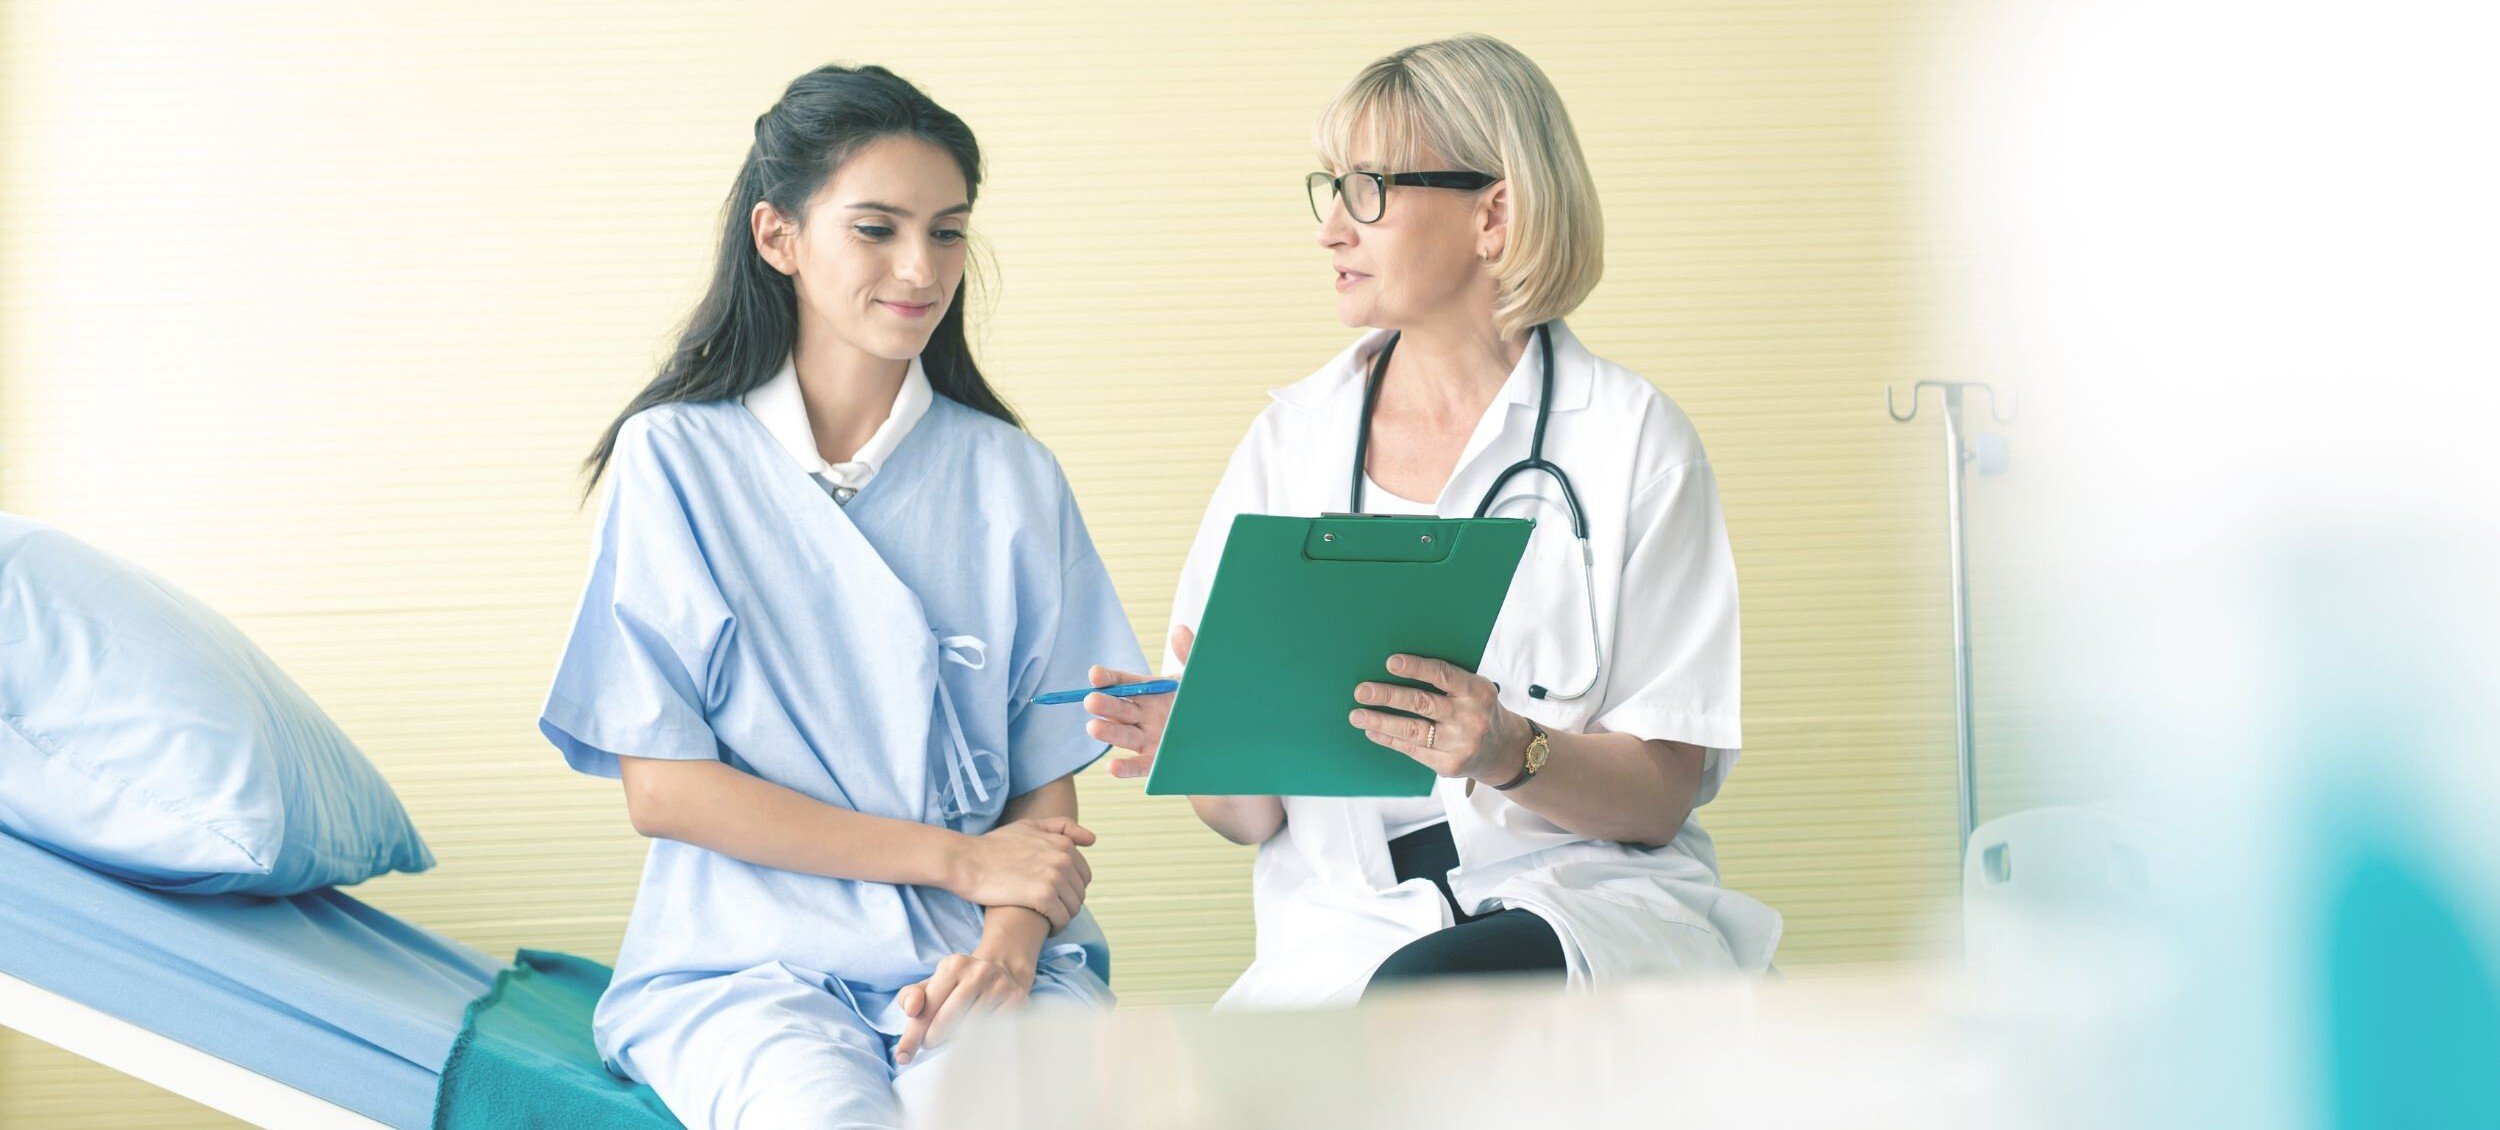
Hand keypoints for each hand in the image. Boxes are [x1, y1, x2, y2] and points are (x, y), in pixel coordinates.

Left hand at [893, 951, 1029, 1065]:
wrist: (1005, 971)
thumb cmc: (959, 985)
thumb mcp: (933, 984)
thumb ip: (910, 997)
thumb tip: (911, 1011)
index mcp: (954, 965)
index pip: (927, 1007)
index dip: (912, 1035)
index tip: (902, 1057)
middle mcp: (979, 972)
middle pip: (947, 1020)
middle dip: (933, 1039)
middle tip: (931, 1045)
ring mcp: (1001, 987)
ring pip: (970, 1030)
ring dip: (956, 1044)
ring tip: (953, 1042)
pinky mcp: (1017, 1003)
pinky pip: (992, 1034)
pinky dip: (979, 1044)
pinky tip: (975, 1043)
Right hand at [947, 817, 1093, 929]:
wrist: (967, 861)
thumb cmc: (993, 846)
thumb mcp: (1028, 827)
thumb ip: (1061, 828)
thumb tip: (1091, 840)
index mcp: (1063, 844)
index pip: (1084, 875)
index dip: (1071, 889)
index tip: (1055, 896)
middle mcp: (1063, 858)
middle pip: (1079, 893)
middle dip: (1067, 904)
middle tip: (1049, 912)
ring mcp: (1054, 877)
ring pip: (1073, 908)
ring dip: (1062, 918)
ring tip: (1047, 921)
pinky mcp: (1042, 896)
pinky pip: (1061, 918)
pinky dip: (1056, 927)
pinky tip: (1045, 929)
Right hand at [1089, 624, 1191, 778]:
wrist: (1224, 737)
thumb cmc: (1204, 702)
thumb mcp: (1198, 677)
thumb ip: (1189, 654)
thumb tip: (1178, 630)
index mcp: (1148, 692)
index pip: (1121, 683)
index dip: (1107, 679)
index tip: (1095, 675)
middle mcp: (1142, 715)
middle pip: (1119, 709)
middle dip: (1104, 705)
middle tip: (1090, 701)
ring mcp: (1147, 739)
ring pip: (1123, 735)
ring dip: (1107, 732)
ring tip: (1093, 728)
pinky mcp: (1155, 762)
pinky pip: (1139, 766)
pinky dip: (1125, 768)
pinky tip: (1112, 767)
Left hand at [1349, 654, 1531, 782]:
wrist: (1504, 751)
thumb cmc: (1479, 710)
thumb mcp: (1475, 690)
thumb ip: (1448, 680)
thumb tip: (1397, 667)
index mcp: (1478, 692)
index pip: (1444, 675)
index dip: (1416, 667)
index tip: (1390, 662)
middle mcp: (1470, 718)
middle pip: (1422, 703)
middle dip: (1388, 696)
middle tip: (1362, 690)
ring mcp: (1460, 744)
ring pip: (1413, 731)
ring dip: (1381, 721)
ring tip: (1357, 714)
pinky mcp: (1449, 765)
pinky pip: (1412, 750)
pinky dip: (1389, 739)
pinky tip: (1372, 730)